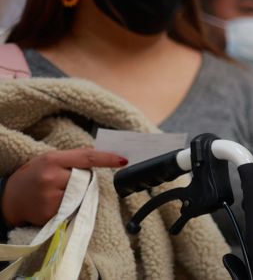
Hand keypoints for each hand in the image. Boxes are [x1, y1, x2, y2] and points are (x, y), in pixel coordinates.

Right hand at [3, 149, 126, 225]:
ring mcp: (50, 198)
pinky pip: (72, 210)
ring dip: (78, 195)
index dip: (107, 159)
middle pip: (86, 179)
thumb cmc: (33, 175)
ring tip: (60, 193)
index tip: (124, 160)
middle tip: (69, 182)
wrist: (8, 198)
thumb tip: (100, 154)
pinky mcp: (50, 214)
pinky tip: (55, 204)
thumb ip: (73, 157)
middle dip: (84, 181)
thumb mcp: (49, 159)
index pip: (87, 157)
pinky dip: (70, 207)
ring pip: (81, 196)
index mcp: (53, 160)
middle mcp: (52, 178)